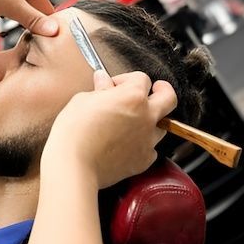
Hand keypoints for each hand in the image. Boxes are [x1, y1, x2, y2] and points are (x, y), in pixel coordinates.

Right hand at [42, 70, 177, 188]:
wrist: (74, 165)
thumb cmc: (74, 130)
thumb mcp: (83, 100)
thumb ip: (100, 89)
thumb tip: (104, 80)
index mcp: (133, 97)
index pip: (141, 78)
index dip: (126, 79)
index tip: (113, 86)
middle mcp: (146, 117)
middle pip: (169, 98)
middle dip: (162, 91)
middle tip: (154, 90)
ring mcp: (148, 140)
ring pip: (162, 126)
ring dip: (151, 120)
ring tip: (132, 122)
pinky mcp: (144, 160)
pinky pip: (150, 148)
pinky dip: (142, 144)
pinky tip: (125, 143)